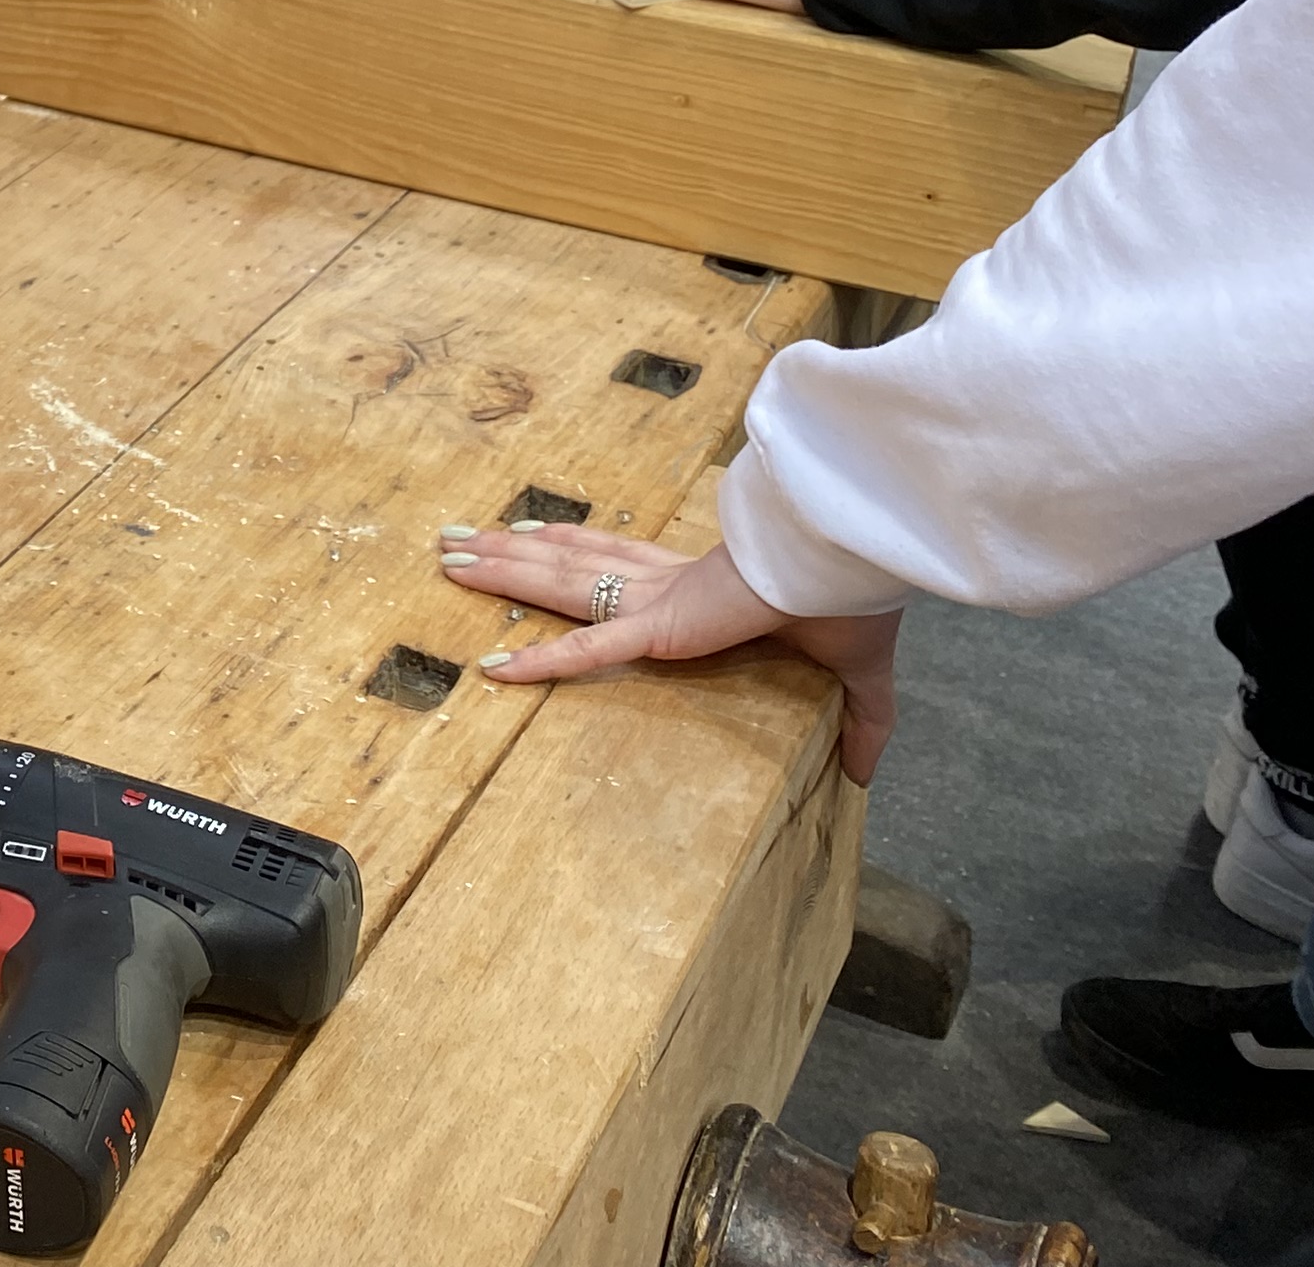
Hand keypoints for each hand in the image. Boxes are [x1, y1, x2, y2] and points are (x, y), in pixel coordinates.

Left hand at [440, 525, 900, 781]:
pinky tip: (494, 665)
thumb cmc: (855, 599)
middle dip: (511, 553)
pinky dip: (544, 659)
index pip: (618, 562)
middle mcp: (663, 585)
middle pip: (568, 563)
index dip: (573, 549)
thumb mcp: (856, 672)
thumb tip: (869, 776)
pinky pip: (592, 649)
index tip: (531, 538)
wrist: (852, 567)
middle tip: (454, 543)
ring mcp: (656, 602)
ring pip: (561, 586)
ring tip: (444, 558)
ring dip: (501, 575)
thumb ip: (859, 723)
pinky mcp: (663, 626)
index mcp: (699, 589)